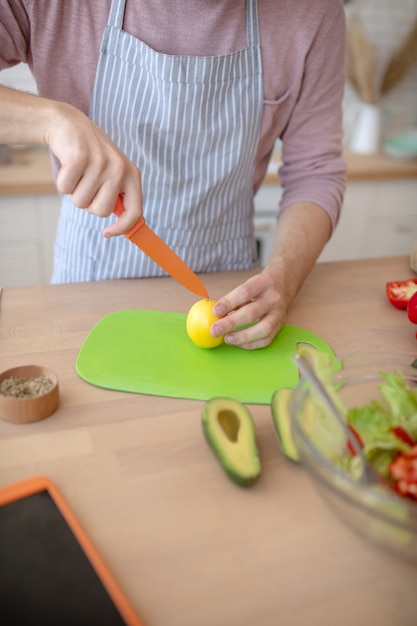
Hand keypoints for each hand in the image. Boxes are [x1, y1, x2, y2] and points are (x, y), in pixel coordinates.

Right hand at [45, 102, 141, 236]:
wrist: (69, 124)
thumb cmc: (92, 156)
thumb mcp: (113, 173)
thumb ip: (120, 197)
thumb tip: (127, 228)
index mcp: (132, 175)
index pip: (134, 212)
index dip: (121, 228)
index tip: (107, 233)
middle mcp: (119, 169)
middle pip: (101, 211)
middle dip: (89, 204)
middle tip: (87, 183)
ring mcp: (100, 163)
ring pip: (81, 202)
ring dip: (74, 192)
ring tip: (78, 172)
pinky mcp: (79, 158)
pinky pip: (65, 190)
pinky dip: (62, 182)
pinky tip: (68, 165)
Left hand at [210, 272, 285, 349]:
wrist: (283, 286)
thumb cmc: (259, 288)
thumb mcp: (248, 285)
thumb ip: (233, 299)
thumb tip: (215, 314)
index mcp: (264, 283)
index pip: (245, 292)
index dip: (229, 302)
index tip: (215, 311)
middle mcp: (274, 298)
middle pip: (252, 312)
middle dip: (231, 323)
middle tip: (215, 330)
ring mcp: (279, 314)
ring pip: (263, 329)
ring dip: (242, 336)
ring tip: (226, 339)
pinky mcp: (280, 326)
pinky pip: (266, 340)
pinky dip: (251, 344)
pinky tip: (238, 343)